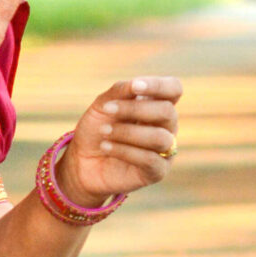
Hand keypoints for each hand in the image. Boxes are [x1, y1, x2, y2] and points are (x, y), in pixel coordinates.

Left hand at [61, 76, 182, 205]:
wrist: (81, 163)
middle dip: (135, 109)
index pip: (174, 89)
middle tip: (107, 109)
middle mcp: (166, 126)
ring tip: (104, 131)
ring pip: (160, 137)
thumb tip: (136, 85)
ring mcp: (165, 150)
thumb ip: (120, 92)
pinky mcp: (157, 171)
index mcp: (157, 104)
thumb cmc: (96, 130)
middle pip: (167, 111)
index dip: (159, 85)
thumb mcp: (102, 105)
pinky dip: (124, 150)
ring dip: (128, 132)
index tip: (135, 87)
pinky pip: (149, 159)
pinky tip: (105, 146)